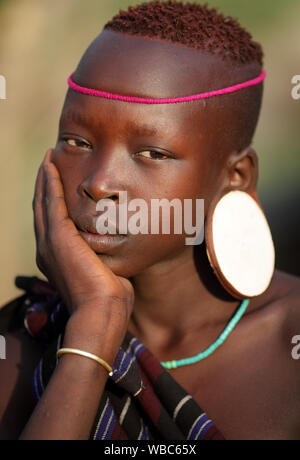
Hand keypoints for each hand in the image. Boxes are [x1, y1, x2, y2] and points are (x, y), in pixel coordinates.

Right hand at [33, 150, 133, 345]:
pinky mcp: (57, 236)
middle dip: (46, 186)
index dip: (52, 203)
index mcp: (56, 259)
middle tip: (48, 165)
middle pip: (43, 209)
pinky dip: (50, 182)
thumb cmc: (108, 300)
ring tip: (48, 159)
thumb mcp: (104, 274)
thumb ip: (103, 259)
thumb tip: (115, 253)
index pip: (52, 224)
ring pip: (44, 201)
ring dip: (46, 179)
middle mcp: (46, 249)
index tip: (58, 185)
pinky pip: (51, 201)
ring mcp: (49, 242)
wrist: (102, 313)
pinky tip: (50, 166)